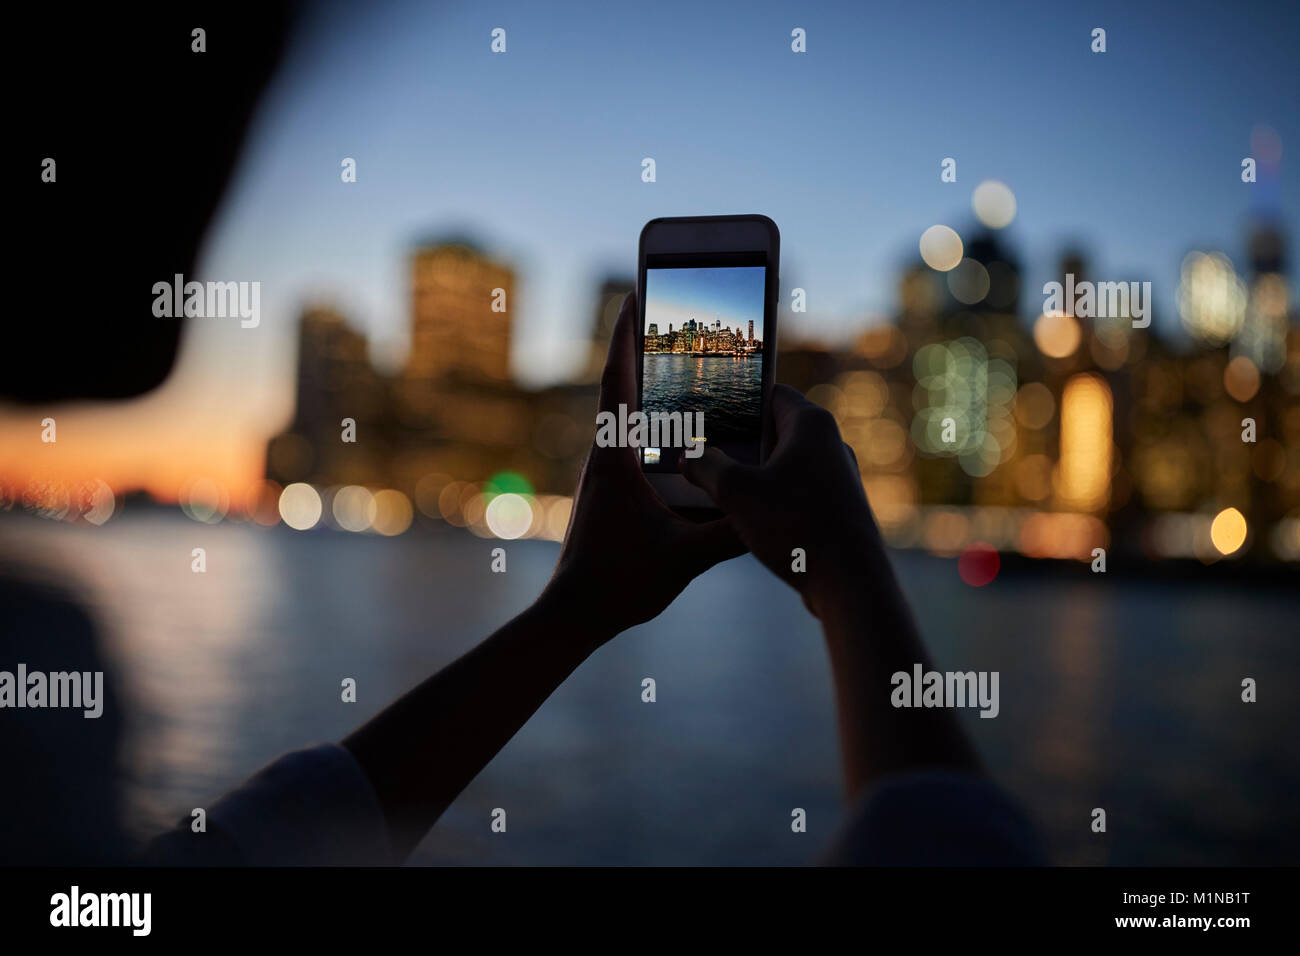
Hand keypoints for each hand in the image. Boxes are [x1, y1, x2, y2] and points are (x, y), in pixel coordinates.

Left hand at [544, 292, 744, 643]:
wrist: (573, 617)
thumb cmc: (618, 585)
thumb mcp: (685, 558)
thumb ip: (731, 533)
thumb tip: (773, 509)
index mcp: (614, 460)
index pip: (618, 383)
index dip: (626, 337)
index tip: (633, 295)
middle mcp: (605, 458)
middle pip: (624, 389)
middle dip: (644, 349)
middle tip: (670, 315)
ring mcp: (606, 475)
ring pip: (628, 418)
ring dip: (650, 387)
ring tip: (682, 362)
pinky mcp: (612, 493)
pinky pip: (635, 445)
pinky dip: (656, 425)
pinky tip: (683, 430)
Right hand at [679, 384, 885, 619]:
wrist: (850, 584)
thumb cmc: (795, 527)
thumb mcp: (736, 492)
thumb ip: (706, 466)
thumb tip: (688, 456)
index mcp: (811, 424)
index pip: (771, 392)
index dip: (739, 399)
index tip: (709, 410)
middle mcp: (831, 444)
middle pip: (777, 429)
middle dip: (741, 440)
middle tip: (704, 450)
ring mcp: (839, 477)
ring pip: (787, 463)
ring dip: (755, 472)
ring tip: (719, 485)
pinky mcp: (840, 507)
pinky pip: (799, 490)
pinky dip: (774, 496)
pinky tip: (749, 517)